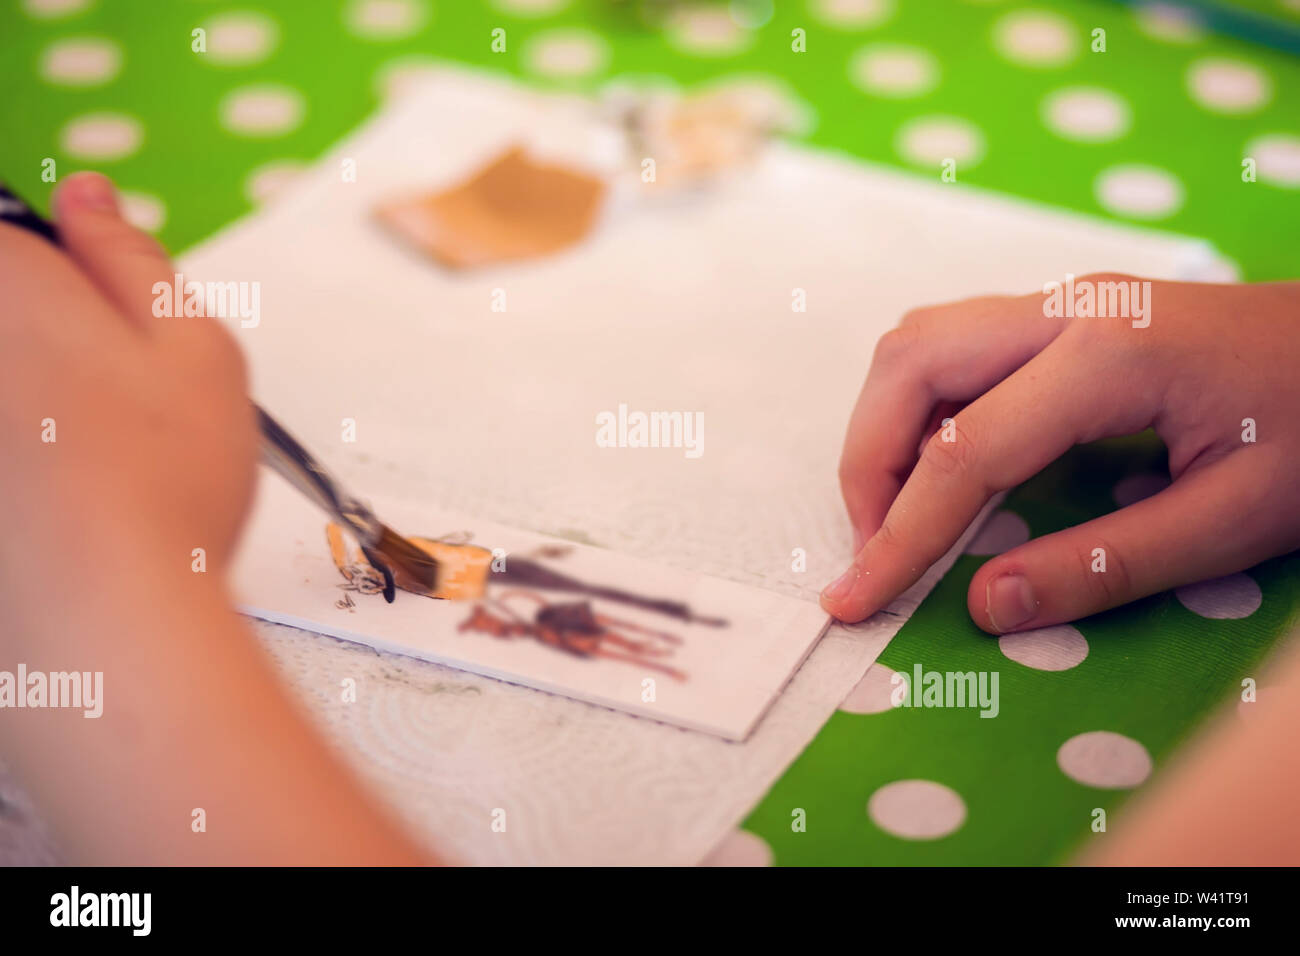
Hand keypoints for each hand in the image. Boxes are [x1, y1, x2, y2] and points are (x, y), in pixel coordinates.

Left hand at [0, 173, 425, 862]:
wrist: (102, 621)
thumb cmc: (161, 482)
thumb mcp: (195, 343)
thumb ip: (133, 254)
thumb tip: (87, 196)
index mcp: (0, 281)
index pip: (10, 232)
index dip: (67, 275)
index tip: (103, 322)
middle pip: (8, 320)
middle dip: (50, 348)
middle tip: (107, 408)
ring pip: (11, 391)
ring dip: (38, 411)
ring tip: (82, 470)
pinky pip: (9, 445)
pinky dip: (27, 465)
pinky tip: (51, 509)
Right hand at [822, 275, 1299, 632]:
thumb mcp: (1236, 521)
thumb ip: (1105, 566)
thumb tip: (986, 606)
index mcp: (1111, 356)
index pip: (963, 450)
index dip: (900, 536)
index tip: (855, 601)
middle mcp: (1070, 311)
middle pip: (911, 363)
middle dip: (868, 464)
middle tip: (878, 548)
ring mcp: (1068, 302)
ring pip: (922, 343)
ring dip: (886, 428)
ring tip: (901, 513)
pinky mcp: (1070, 315)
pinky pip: (956, 347)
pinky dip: (921, 409)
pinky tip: (944, 467)